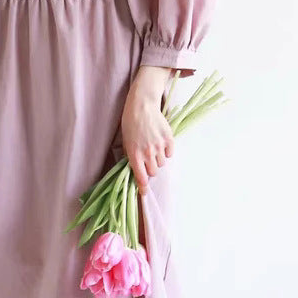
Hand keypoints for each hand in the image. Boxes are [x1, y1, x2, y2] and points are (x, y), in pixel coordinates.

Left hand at [121, 66, 173, 195]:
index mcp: (134, 154)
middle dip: (151, 169)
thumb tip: (138, 171)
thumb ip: (132, 157)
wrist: (142, 105)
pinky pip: (170, 153)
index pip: (141, 177)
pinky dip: (166, 151)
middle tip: (148, 159)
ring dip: (158, 159)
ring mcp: (159, 146)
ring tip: (153, 146)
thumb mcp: (126, 142)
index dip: (143, 187)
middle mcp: (147, 153)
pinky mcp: (169, 139)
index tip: (144, 192)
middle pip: (154, 172)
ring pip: (162, 163)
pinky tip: (160, 142)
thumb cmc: (130, 123)